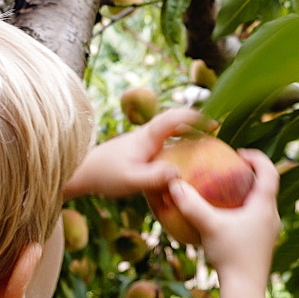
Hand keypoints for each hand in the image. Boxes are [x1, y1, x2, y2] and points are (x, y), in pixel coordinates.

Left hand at [63, 107, 214, 200]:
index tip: (214, 124)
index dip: (196, 117)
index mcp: (148, 136)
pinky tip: (184, 167)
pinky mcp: (140, 151)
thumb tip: (179, 173)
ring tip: (207, 151)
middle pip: (177, 123)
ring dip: (188, 137)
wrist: (81, 172)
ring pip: (171, 134)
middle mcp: (147, 135)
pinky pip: (164, 146)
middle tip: (217, 136)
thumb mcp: (132, 180)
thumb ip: (155, 177)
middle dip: (197, 126)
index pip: (176, 117)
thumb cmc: (105, 175)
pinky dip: (178, 150)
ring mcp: (143, 142)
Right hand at [167, 149, 279, 285]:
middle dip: (250, 175)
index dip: (258, 158)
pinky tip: (221, 218)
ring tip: (225, 191)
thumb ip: (191, 204)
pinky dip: (241, 211)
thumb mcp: (208, 226)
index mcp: (265, 206)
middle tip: (230, 168)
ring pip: (261, 204)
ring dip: (246, 194)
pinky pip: (254, 219)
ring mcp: (268, 232)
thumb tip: (173, 183)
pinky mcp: (261, 244)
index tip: (240, 153)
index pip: (270, 172)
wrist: (245, 290)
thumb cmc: (231, 256)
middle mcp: (271, 217)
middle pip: (267, 187)